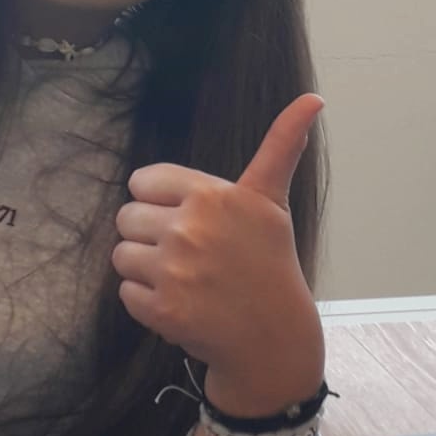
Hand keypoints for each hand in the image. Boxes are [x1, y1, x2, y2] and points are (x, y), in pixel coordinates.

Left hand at [112, 95, 324, 413]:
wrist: (273, 337)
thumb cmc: (269, 263)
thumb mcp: (273, 201)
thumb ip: (281, 146)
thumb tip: (313, 98)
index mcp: (211, 195)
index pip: (142, 181)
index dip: (159, 200)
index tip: (186, 218)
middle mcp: (189, 229)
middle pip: (127, 218)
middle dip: (150, 234)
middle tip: (187, 253)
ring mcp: (174, 272)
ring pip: (122, 255)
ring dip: (145, 268)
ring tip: (182, 278)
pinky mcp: (162, 310)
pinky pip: (126, 293)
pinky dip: (146, 301)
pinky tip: (178, 302)